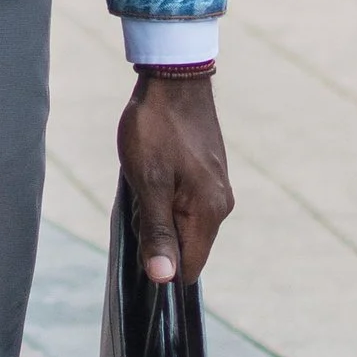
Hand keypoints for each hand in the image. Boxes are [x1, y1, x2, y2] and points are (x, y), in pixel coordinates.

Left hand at [116, 75, 233, 285]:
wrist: (174, 78)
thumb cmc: (156, 129)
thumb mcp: (148, 183)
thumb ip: (157, 231)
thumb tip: (163, 277)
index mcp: (210, 212)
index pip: (190, 267)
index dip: (162, 268)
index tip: (138, 248)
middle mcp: (221, 205)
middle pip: (187, 247)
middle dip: (157, 238)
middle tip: (135, 206)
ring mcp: (216, 189)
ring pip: (183, 224)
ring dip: (158, 216)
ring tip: (142, 186)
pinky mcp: (208, 176)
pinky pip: (185, 205)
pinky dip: (164, 200)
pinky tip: (149, 177)